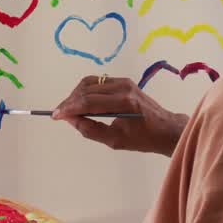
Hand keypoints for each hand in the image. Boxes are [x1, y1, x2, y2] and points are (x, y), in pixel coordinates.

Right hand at [52, 76, 188, 155]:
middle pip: (87, 89)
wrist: (166, 128)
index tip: (55, 116)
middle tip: (60, 114)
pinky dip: (86, 91)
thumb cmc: (144, 139)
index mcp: (124, 103)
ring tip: (69, 109)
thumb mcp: (116, 141)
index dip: (69, 108)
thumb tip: (71, 120)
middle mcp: (123, 87)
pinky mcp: (124, 81)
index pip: (89, 101)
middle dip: (70, 101)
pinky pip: (98, 82)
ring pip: (90, 82)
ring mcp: (124, 82)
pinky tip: (82, 103)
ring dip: (76, 94)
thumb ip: (91, 130)